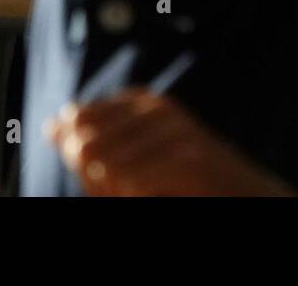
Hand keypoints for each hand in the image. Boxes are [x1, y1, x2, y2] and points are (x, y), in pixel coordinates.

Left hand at [46, 89, 297, 196]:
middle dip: (95, 179)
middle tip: (129, 191)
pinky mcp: (189, 157)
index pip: (76, 121)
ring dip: (118, 193)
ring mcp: (175, 128)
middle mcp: (157, 106)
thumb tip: (50, 127)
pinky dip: (137, 198)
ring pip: (106, 167)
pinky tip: (162, 196)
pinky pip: (132, 182)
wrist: (247, 198)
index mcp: (140, 100)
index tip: (110, 176)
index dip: (80, 159)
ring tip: (151, 192)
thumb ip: (89, 144)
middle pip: (85, 144)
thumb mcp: (132, 161)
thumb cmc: (185, 185)